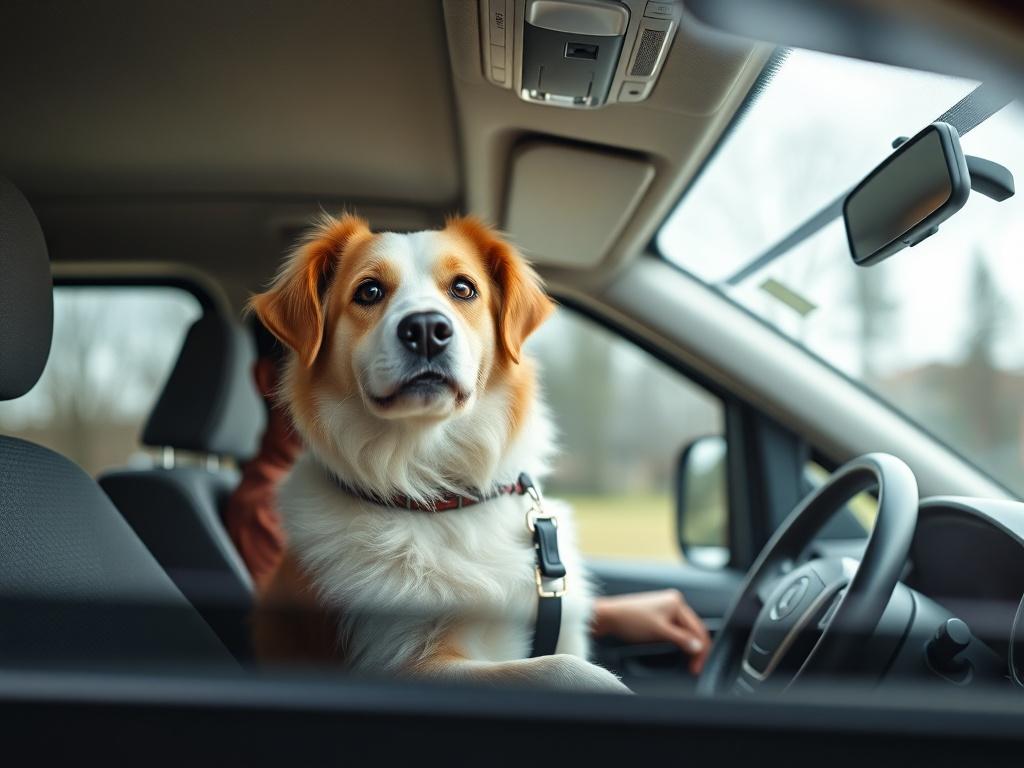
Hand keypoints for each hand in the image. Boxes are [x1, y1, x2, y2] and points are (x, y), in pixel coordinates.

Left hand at [592, 589, 710, 674]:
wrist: (609, 617)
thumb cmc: (630, 620)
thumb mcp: (659, 631)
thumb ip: (681, 639)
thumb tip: (698, 647)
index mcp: (677, 602)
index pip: (697, 629)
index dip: (700, 650)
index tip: (697, 667)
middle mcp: (674, 602)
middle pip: (693, 629)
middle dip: (696, 649)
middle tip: (694, 667)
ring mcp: (666, 608)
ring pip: (685, 630)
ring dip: (688, 646)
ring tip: (690, 662)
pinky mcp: (659, 615)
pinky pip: (676, 629)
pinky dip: (680, 641)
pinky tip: (680, 650)